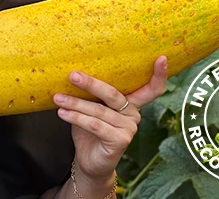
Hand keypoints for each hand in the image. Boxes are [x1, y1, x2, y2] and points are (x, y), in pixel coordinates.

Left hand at [53, 56, 168, 180]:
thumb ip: (91, 93)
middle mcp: (133, 114)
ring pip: (99, 111)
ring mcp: (129, 128)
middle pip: (114, 94)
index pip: (151, 88)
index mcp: (131, 103)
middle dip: (91, 83)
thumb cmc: (89, 130)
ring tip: (57, 98)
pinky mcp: (120, 141)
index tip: (161, 58)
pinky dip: (77, 118)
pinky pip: (96, 125)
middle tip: (73, 75)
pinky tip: (63, 112)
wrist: (88, 161)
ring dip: (75, 103)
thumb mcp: (91, 107)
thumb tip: (73, 72)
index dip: (159, 75)